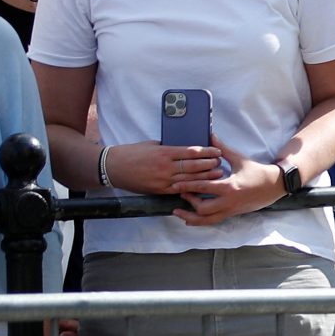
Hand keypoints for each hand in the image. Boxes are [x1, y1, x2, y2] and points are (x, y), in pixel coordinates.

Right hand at [104, 139, 221, 196]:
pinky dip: (192, 188)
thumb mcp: (152, 145)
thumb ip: (169, 147)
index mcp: (164, 152)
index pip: (191, 152)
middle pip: (194, 166)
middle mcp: (165, 167)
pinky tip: (202, 186)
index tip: (217, 151)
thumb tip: (186, 148)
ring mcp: (163, 180)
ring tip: (218, 174)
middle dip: (210, 164)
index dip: (207, 152)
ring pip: (190, 179)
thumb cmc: (132, 153)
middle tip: (221, 162)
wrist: (113, 167)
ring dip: (206, 177)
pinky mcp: (159, 190)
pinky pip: (180, 189)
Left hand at [171, 139, 285, 226]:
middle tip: (179, 194)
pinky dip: (200, 221)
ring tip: (179, 212)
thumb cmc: (257, 171)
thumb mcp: (239, 159)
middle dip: (189, 202)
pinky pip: (213, 221)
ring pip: (207, 220)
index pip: (203, 187)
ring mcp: (231, 209)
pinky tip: (190, 218)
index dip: (187, 186)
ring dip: (191, 217)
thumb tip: (211, 135)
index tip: (175, 184)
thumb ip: (223, 149)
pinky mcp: (232, 213)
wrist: (275, 185)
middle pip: (203, 208)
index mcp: (230, 187)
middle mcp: (229, 201)